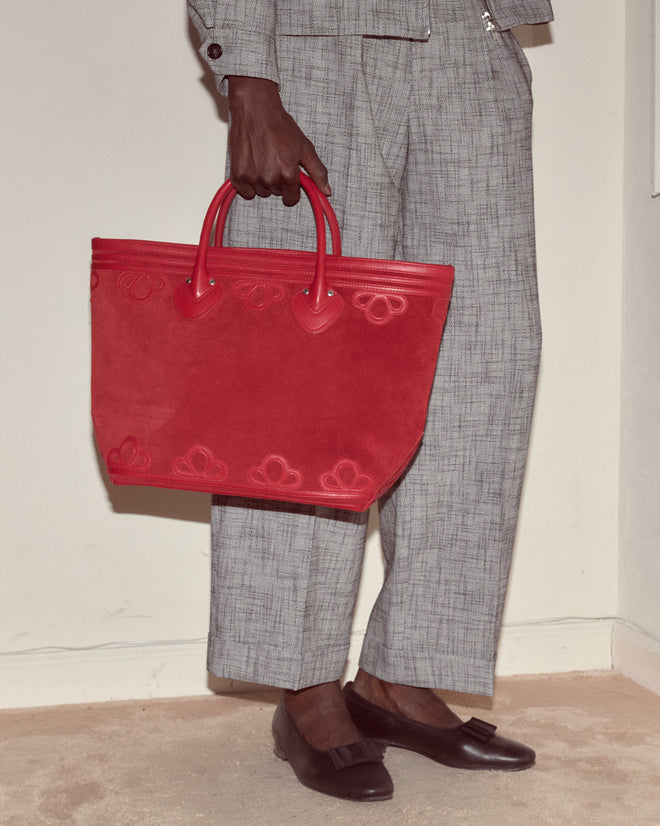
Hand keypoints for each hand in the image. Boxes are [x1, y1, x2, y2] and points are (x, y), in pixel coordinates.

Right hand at [227, 76, 329, 205]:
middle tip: (276, 161)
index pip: (291, 199)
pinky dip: (248, 183)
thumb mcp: (305, 148)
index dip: (292, 188)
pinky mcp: (238, 174)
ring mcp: (252, 177)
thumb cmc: (279, 125)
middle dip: (278, 181)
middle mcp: (270, 178)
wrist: (256, 109)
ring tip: (264, 160)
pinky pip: (245, 191)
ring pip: (261, 192)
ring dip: (263, 181)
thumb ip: (317, 172)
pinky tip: (253, 167)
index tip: (289, 176)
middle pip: (276, 193)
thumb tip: (326, 191)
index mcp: (287, 174)